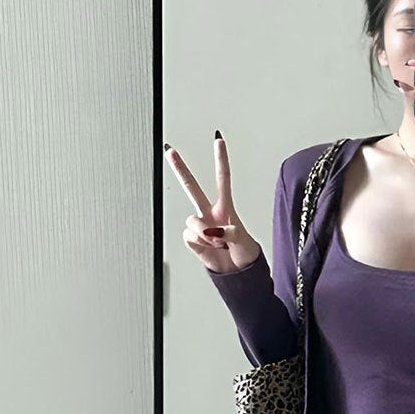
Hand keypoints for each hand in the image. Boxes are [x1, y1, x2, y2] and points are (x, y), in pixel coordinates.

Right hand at [165, 132, 263, 273]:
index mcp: (225, 208)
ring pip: (192, 221)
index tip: (218, 140)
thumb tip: (213, 231)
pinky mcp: (192, 240)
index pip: (223, 179)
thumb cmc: (243, 253)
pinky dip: (200, 245)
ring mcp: (200, 226)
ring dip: (205, 234)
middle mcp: (209, 213)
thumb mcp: (244, 241)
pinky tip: (209, 248)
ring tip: (218, 244)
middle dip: (180, 169)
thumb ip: (230, 232)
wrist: (237, 273)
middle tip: (170, 151)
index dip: (220, 160)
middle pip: (191, 187)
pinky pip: (190, 238)